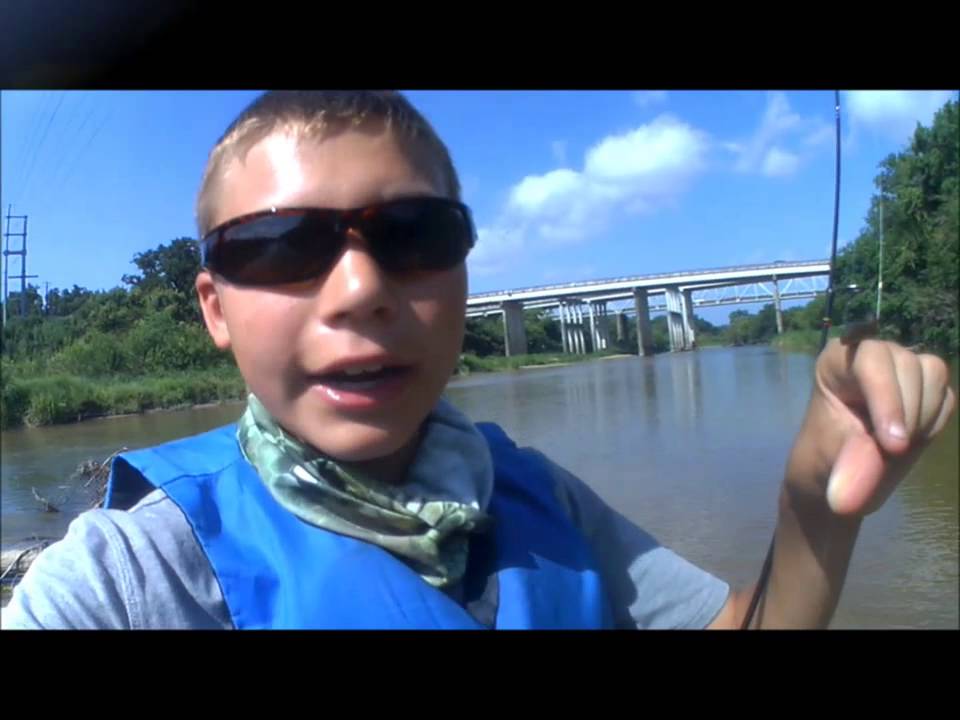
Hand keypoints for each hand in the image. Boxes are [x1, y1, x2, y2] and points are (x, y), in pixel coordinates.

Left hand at [788, 338, 954, 516]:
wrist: (842, 474)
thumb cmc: (827, 458)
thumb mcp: (836, 464)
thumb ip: (852, 471)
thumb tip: (845, 505)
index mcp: (837, 360)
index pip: (869, 359)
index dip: (887, 398)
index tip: (894, 446)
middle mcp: (871, 354)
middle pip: (908, 364)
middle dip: (907, 415)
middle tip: (893, 452)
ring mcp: (902, 367)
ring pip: (933, 375)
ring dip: (922, 419)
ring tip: (895, 446)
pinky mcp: (927, 388)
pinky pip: (947, 398)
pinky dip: (934, 423)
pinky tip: (911, 440)